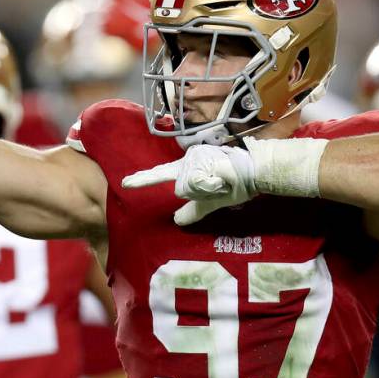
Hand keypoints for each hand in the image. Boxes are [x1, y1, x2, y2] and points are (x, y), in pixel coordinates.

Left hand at [122, 144, 256, 224]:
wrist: (254, 172)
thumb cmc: (234, 184)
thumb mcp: (211, 201)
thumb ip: (193, 210)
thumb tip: (176, 220)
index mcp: (185, 170)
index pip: (160, 175)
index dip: (142, 179)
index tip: (125, 183)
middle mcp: (186, 161)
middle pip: (181, 188)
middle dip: (200, 192)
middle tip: (217, 184)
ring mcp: (193, 157)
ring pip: (189, 186)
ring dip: (208, 188)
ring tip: (222, 180)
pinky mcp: (201, 157)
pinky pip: (199, 181)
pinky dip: (212, 184)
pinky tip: (222, 176)